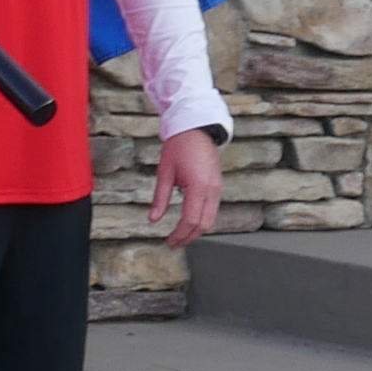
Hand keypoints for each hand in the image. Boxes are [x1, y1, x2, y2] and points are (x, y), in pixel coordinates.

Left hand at [153, 128, 224, 246]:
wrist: (196, 127)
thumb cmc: (179, 146)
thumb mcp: (164, 172)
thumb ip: (160, 198)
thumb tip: (153, 219)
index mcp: (199, 186)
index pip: (190, 220)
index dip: (179, 234)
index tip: (169, 241)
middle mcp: (212, 190)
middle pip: (204, 224)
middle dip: (189, 237)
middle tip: (174, 243)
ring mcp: (217, 188)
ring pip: (211, 219)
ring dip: (196, 230)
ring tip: (181, 235)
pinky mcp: (218, 185)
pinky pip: (213, 209)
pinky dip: (202, 219)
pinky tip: (190, 222)